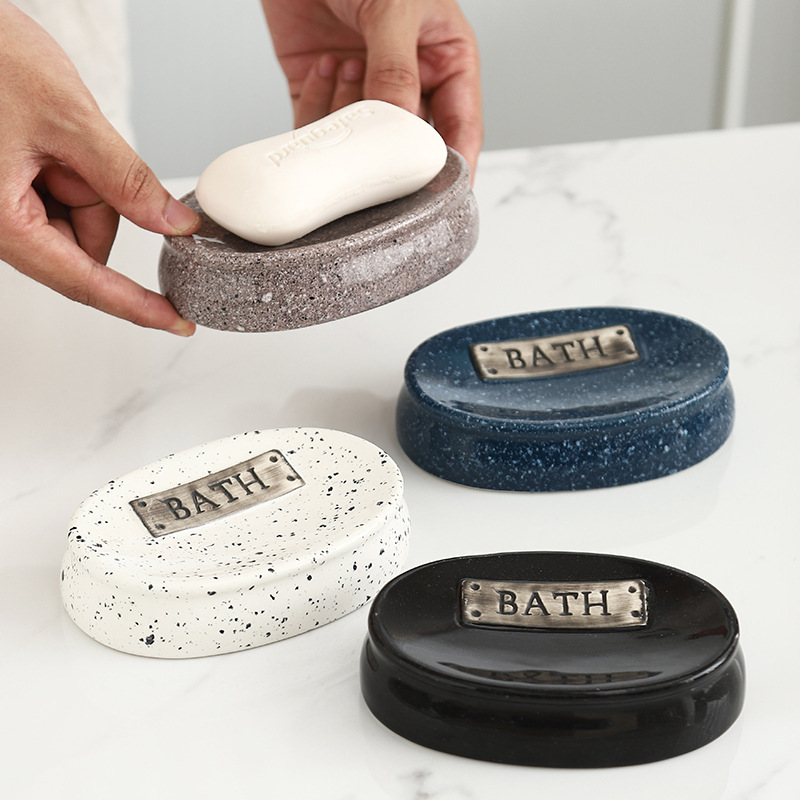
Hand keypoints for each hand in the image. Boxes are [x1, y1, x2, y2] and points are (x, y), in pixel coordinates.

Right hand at [0, 1, 200, 334]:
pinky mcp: (12, 192)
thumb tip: (173, 224)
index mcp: (2, 221)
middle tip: (74, 147)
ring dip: (85, 181)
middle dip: (100, 201)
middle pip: (87, 245)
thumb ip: (125, 179)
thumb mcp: (67, 119)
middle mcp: (1, 224)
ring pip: (80, 220)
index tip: (176, 322)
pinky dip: (73, 173)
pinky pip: (64, 198)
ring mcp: (6, 209)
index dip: (137, 305)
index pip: (86, 282)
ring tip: (50, 134)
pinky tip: (49, 139)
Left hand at [261, 0, 482, 178]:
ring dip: (348, 119)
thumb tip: (398, 126)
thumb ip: (396, 68)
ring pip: (360, 141)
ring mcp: (364, 91)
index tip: (444, 198)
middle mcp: (408, 83)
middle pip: (407, 145)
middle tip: (379, 166)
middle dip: (391, 155)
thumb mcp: (393, 5)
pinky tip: (321, 67)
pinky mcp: (320, 92)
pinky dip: (315, 110)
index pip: (460, 129)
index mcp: (445, 62)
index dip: (454, 167)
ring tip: (345, 69)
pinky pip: (319, 127)